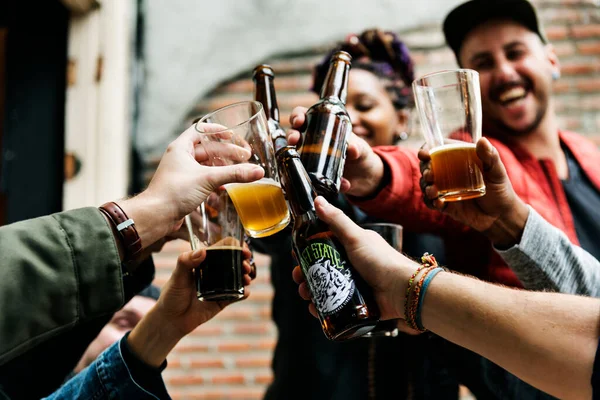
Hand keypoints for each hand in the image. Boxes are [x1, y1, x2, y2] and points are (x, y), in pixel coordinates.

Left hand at [119, 124, 263, 249]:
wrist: (157, 215)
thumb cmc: (174, 192)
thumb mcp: (208, 179)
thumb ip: (234, 174)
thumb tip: (257, 171)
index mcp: (181, 148)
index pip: (200, 130)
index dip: (217, 130)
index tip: (232, 135)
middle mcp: (180, 158)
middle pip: (207, 149)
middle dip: (227, 152)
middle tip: (244, 157)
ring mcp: (182, 173)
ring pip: (206, 165)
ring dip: (222, 167)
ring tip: (238, 171)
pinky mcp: (184, 187)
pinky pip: (203, 179)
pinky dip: (215, 181)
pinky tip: (225, 187)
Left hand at [127, 247, 253, 366]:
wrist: (171, 320)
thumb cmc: (171, 295)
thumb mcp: (177, 277)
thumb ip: (186, 262)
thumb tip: (203, 251)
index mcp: (204, 262)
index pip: (222, 249)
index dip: (234, 246)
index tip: (242, 248)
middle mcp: (214, 272)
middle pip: (234, 261)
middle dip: (244, 260)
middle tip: (246, 264)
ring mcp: (220, 286)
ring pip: (238, 277)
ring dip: (246, 275)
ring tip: (246, 277)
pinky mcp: (222, 301)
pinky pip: (237, 295)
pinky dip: (244, 293)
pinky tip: (245, 291)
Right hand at [288, 107, 384, 196]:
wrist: (366, 177)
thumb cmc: (361, 154)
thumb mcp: (361, 149)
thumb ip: (358, 148)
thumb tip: (352, 149)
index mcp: (323, 128)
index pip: (304, 116)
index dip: (298, 116)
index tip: (300, 121)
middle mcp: (313, 143)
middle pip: (294, 134)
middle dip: (291, 134)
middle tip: (295, 139)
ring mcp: (311, 159)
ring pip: (294, 154)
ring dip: (292, 155)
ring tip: (298, 157)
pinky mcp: (314, 176)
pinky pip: (308, 177)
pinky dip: (315, 180)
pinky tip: (335, 183)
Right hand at [292, 196, 418, 320]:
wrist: (401, 291)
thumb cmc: (381, 260)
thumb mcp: (356, 237)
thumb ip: (336, 220)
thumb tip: (318, 200)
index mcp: (351, 246)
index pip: (324, 246)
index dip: (308, 250)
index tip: (297, 255)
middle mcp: (351, 265)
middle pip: (321, 268)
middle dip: (306, 273)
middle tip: (298, 277)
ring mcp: (353, 284)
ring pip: (324, 287)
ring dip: (310, 290)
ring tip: (305, 294)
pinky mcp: (354, 302)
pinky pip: (333, 304)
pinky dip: (321, 307)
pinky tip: (313, 308)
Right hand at [419, 138, 528, 246]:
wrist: (501, 216)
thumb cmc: (501, 190)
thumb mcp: (498, 172)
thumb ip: (490, 156)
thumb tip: (482, 140)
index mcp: (458, 160)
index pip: (438, 151)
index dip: (427, 150)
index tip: (424, 154)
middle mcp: (449, 174)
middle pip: (428, 167)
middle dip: (425, 170)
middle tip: (429, 174)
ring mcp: (446, 190)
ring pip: (427, 185)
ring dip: (426, 186)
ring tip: (432, 190)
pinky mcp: (445, 205)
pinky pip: (432, 202)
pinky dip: (431, 202)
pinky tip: (438, 202)